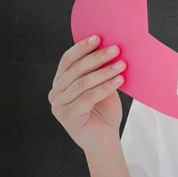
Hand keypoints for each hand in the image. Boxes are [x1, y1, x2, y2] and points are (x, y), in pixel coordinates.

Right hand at [49, 35, 125, 154]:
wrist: (105, 139)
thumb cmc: (104, 111)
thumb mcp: (102, 86)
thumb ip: (100, 70)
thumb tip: (111, 48)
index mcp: (61, 82)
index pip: (67, 60)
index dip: (82, 47)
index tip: (98, 37)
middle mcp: (56, 92)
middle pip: (75, 70)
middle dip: (97, 57)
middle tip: (116, 49)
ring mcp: (59, 106)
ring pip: (82, 83)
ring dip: (104, 71)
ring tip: (122, 64)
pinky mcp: (67, 117)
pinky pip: (88, 97)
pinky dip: (105, 87)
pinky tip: (119, 80)